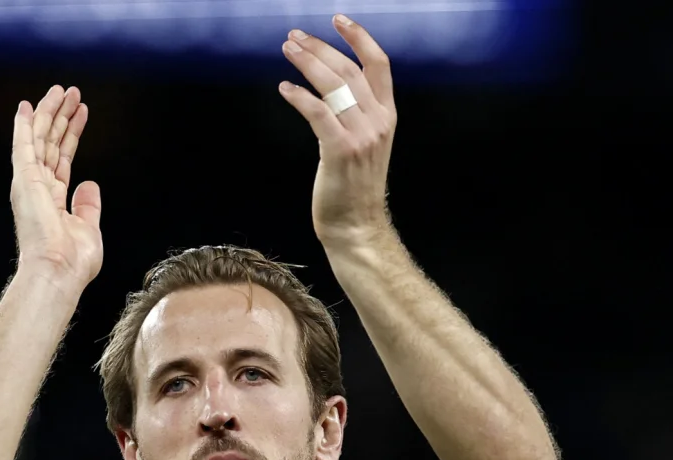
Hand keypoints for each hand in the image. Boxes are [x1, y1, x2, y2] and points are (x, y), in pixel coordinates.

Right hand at [11, 85, 102, 288]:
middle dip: (61, 117)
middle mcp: (39, 188)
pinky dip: (24, 125)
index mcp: (53, 200)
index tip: (80, 115)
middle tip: (71, 93)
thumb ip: (87, 205)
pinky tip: (28, 107)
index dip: (71, 135)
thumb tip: (89, 184)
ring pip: (40, 138)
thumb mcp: (88, 227)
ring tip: (62, 91)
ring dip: (50, 113)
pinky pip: (23, 145)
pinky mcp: (24, 179)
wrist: (58, 270)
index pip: (62, 159)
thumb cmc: (72, 261)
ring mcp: (30, 183)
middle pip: (51, 143)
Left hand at [279, 15, 396, 245]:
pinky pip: (318, 113)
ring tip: (288, 50)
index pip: (379, 64)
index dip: (359, 37)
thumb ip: (358, 114)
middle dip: (319, 48)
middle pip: (349, 69)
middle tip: (294, 37)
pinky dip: (299, 97)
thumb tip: (334, 87)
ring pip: (333, 86)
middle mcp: (378, 121)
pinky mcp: (340, 150)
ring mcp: (361, 136)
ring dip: (307, 63)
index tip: (338, 19)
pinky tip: (285, 88)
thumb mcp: (366, 143)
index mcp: (388, 115)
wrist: (357, 225)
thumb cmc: (354, 186)